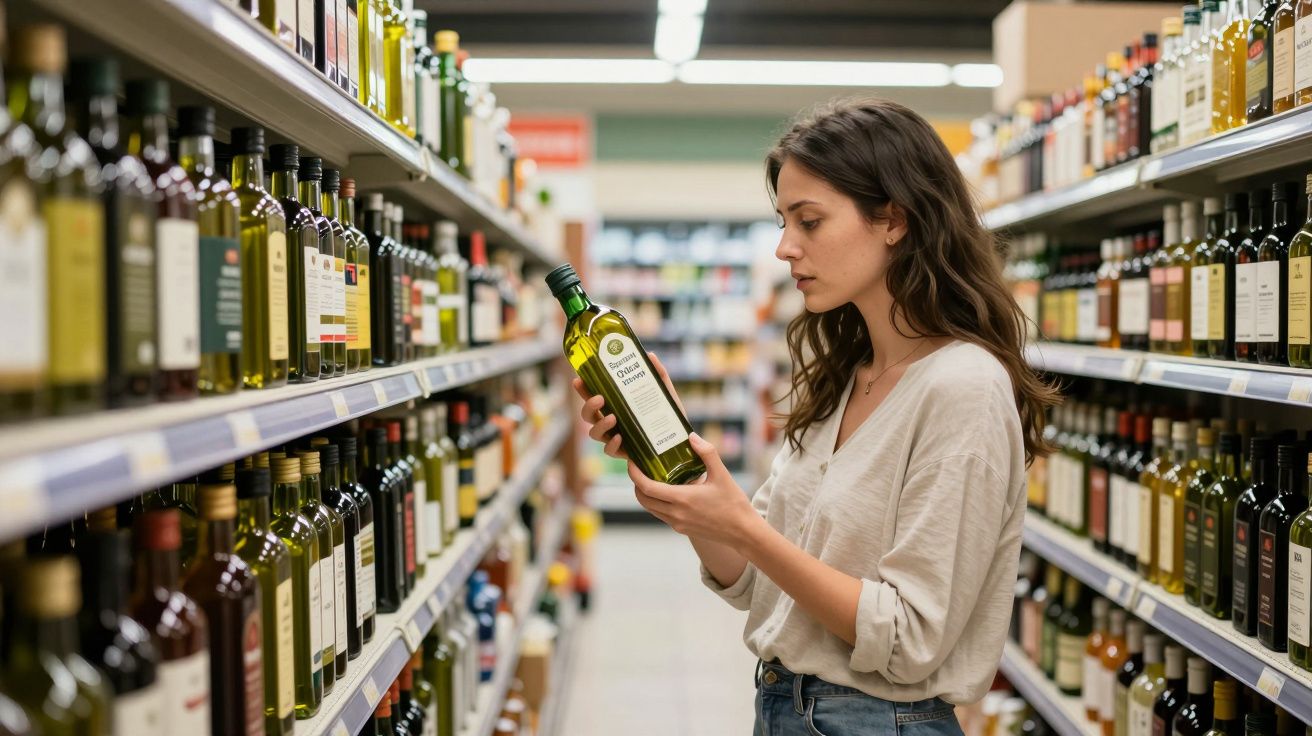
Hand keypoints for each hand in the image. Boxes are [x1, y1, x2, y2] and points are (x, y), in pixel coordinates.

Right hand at [573, 352, 685, 460]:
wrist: (680, 439)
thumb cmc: (668, 413)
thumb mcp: (664, 392)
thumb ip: (658, 373)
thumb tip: (650, 354)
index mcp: (616, 405)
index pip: (593, 395)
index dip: (583, 389)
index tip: (578, 379)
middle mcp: (611, 421)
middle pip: (588, 415)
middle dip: (588, 406)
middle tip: (600, 398)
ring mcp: (616, 437)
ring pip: (594, 433)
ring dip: (600, 425)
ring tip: (612, 418)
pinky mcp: (624, 452)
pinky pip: (610, 450)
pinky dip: (612, 444)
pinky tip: (620, 437)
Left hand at [629, 433, 760, 548]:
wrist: (743, 531)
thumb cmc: (733, 503)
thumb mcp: (722, 474)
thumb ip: (707, 453)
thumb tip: (691, 436)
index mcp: (682, 499)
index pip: (647, 487)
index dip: (634, 474)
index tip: (631, 462)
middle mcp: (676, 513)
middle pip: (643, 499)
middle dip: (636, 483)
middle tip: (639, 468)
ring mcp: (677, 523)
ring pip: (650, 508)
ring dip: (645, 494)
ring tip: (651, 477)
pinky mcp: (681, 529)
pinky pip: (661, 515)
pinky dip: (657, 503)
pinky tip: (667, 491)